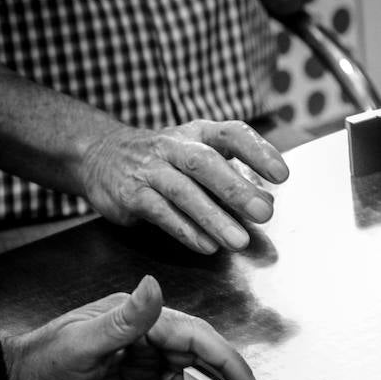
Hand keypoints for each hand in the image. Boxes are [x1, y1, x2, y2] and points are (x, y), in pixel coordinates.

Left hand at [2, 275, 256, 379]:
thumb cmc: (42, 363)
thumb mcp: (84, 340)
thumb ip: (126, 318)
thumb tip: (154, 285)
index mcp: (139, 320)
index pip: (194, 336)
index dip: (224, 358)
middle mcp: (146, 337)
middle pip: (198, 357)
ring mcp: (143, 361)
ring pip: (188, 375)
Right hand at [78, 120, 289, 253]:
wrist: (99, 155)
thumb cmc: (166, 160)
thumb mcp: (200, 158)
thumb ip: (234, 179)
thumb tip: (267, 203)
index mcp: (200, 133)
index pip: (232, 133)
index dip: (258, 151)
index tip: (282, 175)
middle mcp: (174, 146)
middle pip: (205, 163)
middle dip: (235, 188)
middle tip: (263, 212)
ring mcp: (150, 169)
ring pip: (182, 191)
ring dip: (213, 218)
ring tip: (239, 241)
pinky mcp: (130, 194)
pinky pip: (159, 212)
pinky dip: (185, 230)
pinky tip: (206, 246)